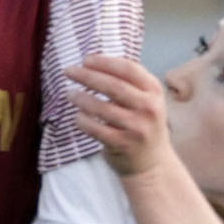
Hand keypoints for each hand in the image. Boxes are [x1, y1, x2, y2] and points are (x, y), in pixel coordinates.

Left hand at [66, 54, 178, 181]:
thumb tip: (94, 62)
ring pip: (102, 108)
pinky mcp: (124, 144)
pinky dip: (83, 121)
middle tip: (69, 71)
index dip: (105, 62)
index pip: (128, 69)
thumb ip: (129, 83)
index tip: (86, 59)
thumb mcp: (147, 100)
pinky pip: (96, 129)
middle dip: (87, 76)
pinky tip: (78, 116)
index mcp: (154, 91)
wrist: (153, 163)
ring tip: (70, 94)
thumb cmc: (143, 125)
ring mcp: (137, 127)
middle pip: (113, 86)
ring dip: (81, 98)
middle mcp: (149, 108)